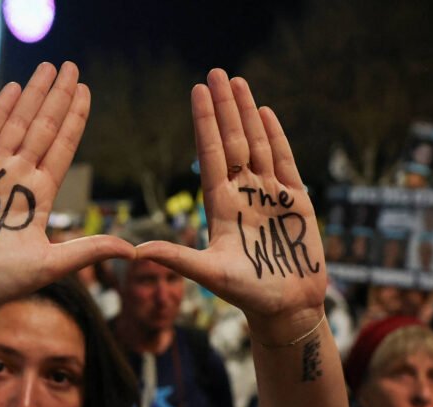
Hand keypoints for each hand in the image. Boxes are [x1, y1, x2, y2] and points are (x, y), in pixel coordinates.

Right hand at [0, 62, 132, 325]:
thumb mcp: (47, 266)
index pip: (62, 148)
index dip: (75, 119)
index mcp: (37, 197)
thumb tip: (134, 251)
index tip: (86, 92)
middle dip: (58, 97)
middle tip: (72, 67)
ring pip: (17, 123)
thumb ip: (87, 251)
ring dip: (33, 95)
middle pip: (43, 128)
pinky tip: (14, 88)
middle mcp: (15, 178)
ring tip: (48, 67)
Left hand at [136, 70, 325, 342]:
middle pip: (232, 141)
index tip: (197, 91)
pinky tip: (264, 112)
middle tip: (216, 72)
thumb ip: (177, 258)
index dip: (204, 122)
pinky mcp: (296, 201)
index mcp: (221, 205)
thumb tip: (136, 251)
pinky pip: (285, 161)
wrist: (286, 307)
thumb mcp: (209, 273)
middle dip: (224, 108)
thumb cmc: (247, 293)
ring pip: (257, 144)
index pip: (211, 154)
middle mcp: (243, 194)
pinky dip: (276, 135)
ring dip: (246, 113)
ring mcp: (270, 195)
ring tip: (238, 81)